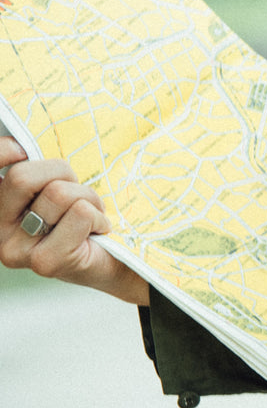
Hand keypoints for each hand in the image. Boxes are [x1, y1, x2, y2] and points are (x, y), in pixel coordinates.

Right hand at [0, 138, 148, 305]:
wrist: (114, 262)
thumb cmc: (84, 218)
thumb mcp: (60, 187)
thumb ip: (40, 172)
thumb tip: (22, 145)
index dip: (1, 153)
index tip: (20, 150)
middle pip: (21, 178)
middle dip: (62, 174)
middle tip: (77, 193)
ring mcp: (16, 250)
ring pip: (57, 194)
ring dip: (87, 199)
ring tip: (90, 216)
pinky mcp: (43, 263)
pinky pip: (80, 214)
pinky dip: (99, 216)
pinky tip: (97, 231)